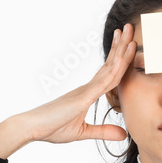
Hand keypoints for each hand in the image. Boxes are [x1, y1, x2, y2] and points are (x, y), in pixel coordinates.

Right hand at [16, 23, 135, 144]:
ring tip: (129, 32)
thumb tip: (123, 134)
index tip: (130, 45)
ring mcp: (84, 91)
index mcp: (88, 93)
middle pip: (110, 64)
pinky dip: (112, 71)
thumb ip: (103, 131)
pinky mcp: (81, 99)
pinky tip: (121, 59)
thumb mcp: (83, 132)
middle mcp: (87, 88)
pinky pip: (100, 84)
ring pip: (109, 69)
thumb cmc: (52, 128)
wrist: (31, 128)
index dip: (121, 59)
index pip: (110, 74)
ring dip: (121, 51)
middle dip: (122, 46)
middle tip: (130, 28)